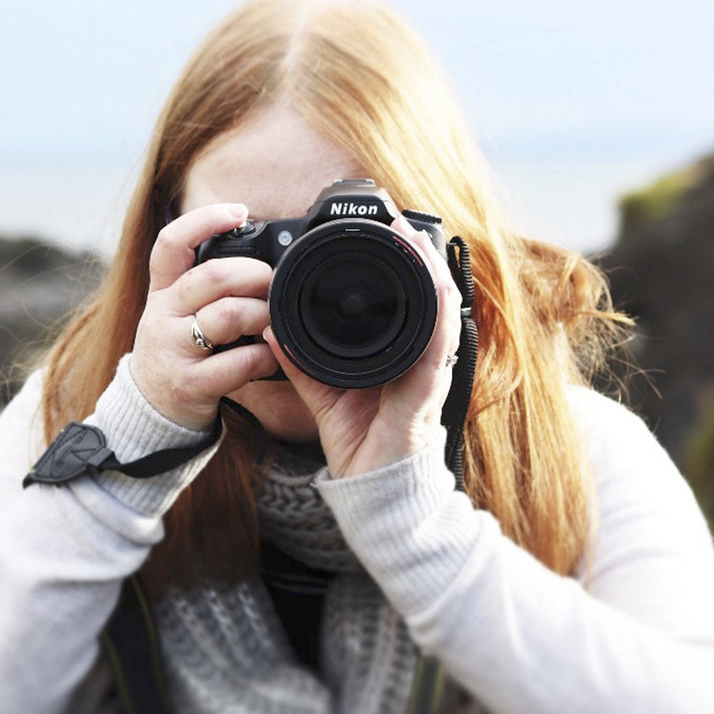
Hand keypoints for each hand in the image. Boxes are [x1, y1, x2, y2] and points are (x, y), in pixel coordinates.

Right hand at [129, 203, 278, 429]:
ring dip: (263, 314)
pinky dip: (265, 356)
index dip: (204, 219)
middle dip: (255, 274)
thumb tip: (252, 246)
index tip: (237, 212)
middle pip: (214, 276)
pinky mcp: (191, 384)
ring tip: (272, 321)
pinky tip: (269, 355)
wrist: (151, 408)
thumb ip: (203, 281)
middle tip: (272, 282)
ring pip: (229, 316)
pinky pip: (240, 363)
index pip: (172, 243)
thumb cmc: (176, 349)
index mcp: (162, 290)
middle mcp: (164, 315)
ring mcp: (175, 350)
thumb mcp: (175, 309)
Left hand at [264, 217, 461, 478]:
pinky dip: (439, 318)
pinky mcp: (426, 394)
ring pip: (440, 314)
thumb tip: (273, 330)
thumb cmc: (359, 442)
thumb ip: (300, 361)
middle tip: (402, 223)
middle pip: (430, 298)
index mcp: (397, 354)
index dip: (403, 266)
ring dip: (432, 275)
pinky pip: (437, 350)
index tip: (387, 232)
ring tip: (418, 241)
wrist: (371, 490)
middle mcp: (418, 358)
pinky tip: (437, 290)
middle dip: (420, 258)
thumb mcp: (322, 393)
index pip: (407, 301)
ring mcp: (427, 374)